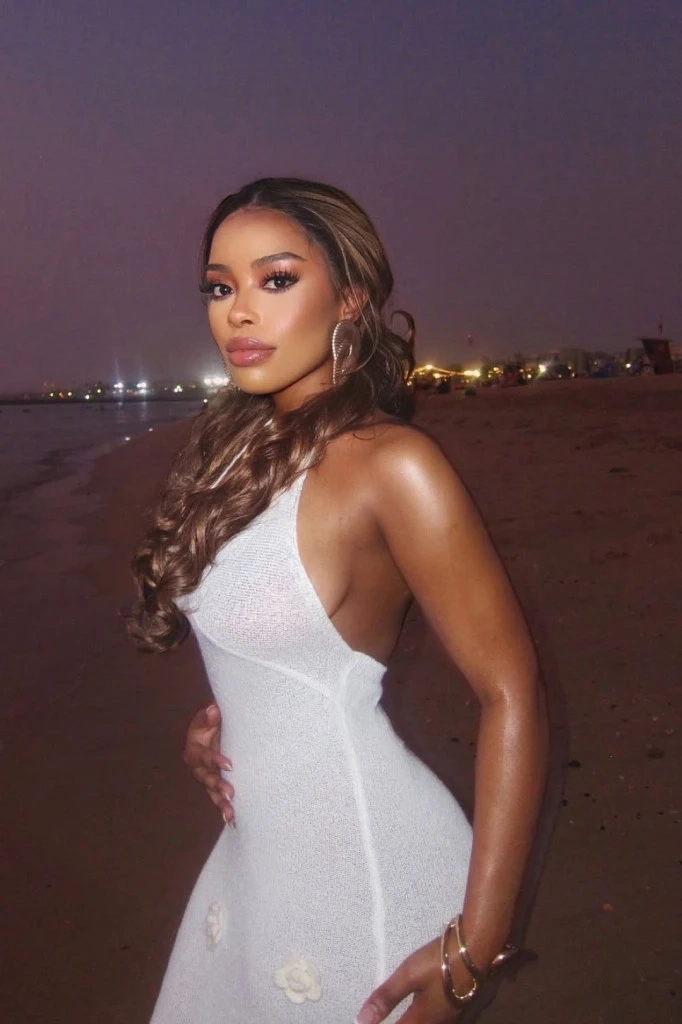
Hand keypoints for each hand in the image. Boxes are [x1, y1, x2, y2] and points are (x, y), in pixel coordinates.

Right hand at [182, 704, 234, 824]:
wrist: (208, 731)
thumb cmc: (208, 723)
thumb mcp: (207, 717)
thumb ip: (210, 716)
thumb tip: (213, 710)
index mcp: (194, 750)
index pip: (204, 756)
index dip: (215, 760)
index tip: (229, 765)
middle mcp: (197, 767)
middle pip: (206, 778)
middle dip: (218, 786)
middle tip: (230, 794)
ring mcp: (205, 777)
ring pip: (211, 792)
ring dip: (220, 803)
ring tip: (231, 815)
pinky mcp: (213, 784)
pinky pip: (217, 798)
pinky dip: (223, 808)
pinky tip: (232, 820)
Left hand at [354, 937, 462, 1023]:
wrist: (477, 949)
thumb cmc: (439, 962)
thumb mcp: (408, 975)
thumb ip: (386, 997)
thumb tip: (360, 1021)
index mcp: (421, 1020)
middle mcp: (437, 1023)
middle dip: (400, 1023)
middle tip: (381, 1019)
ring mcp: (449, 1015)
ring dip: (409, 1021)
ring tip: (400, 1015)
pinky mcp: (456, 1004)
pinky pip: (434, 1019)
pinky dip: (420, 1018)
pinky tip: (419, 1009)